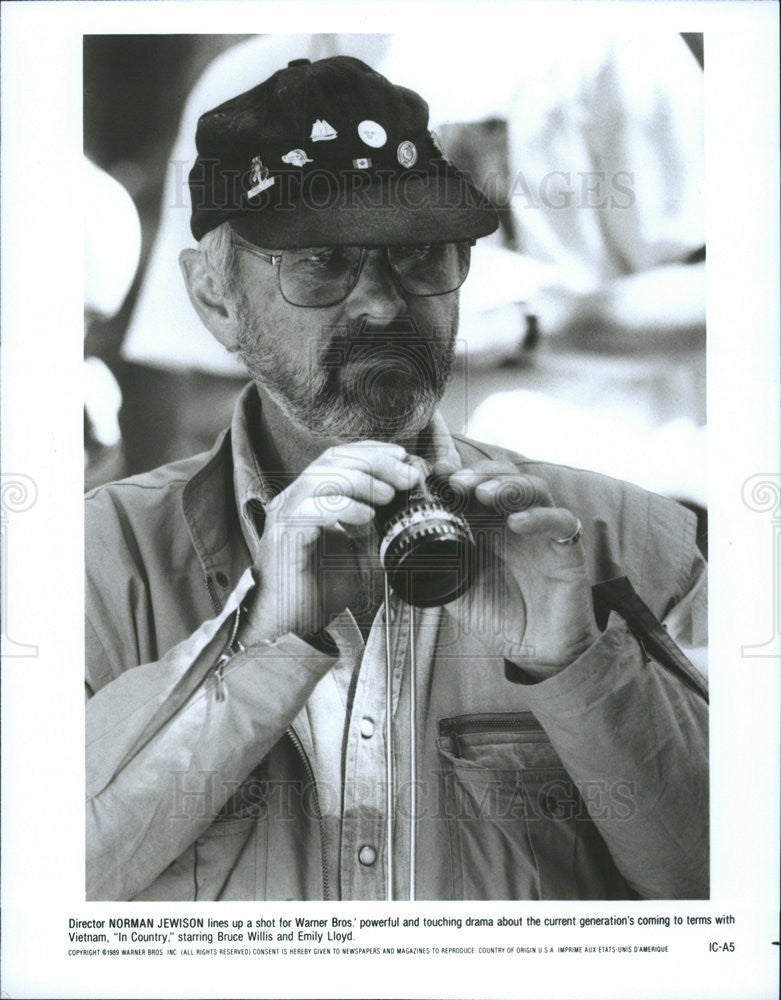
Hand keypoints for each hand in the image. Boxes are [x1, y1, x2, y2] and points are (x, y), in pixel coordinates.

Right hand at [242, 442, 419, 644]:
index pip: (339, 456)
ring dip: (362, 481)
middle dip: (375, 462)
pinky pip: (312, 508)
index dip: (372, 451)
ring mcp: (285, 514)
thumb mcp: (359, 554)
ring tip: (388, 495)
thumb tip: (404, 505)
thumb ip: (376, 529)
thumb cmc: (318, 591)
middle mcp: (294, 499)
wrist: (289, 625)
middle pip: (333, 460)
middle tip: (406, 476)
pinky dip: (343, 506)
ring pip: (322, 477)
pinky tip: (367, 516)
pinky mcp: (284, 535)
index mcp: (310, 497)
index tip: (404, 458)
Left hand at [437, 459, 599, 678]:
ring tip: (483, 493)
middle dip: (477, 473)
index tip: (432, 473)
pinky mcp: (567, 548)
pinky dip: (539, 516)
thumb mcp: (457, 592)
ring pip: (534, 488)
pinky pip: (560, 521)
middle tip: (454, 481)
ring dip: (506, 485)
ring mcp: (542, 532)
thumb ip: (434, 569)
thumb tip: (400, 554)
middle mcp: (515, 522)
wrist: (539, 651)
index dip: (455, 474)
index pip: (475, 486)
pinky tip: (517, 524)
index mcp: (488, 526)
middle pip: (503, 477)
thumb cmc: (502, 618)